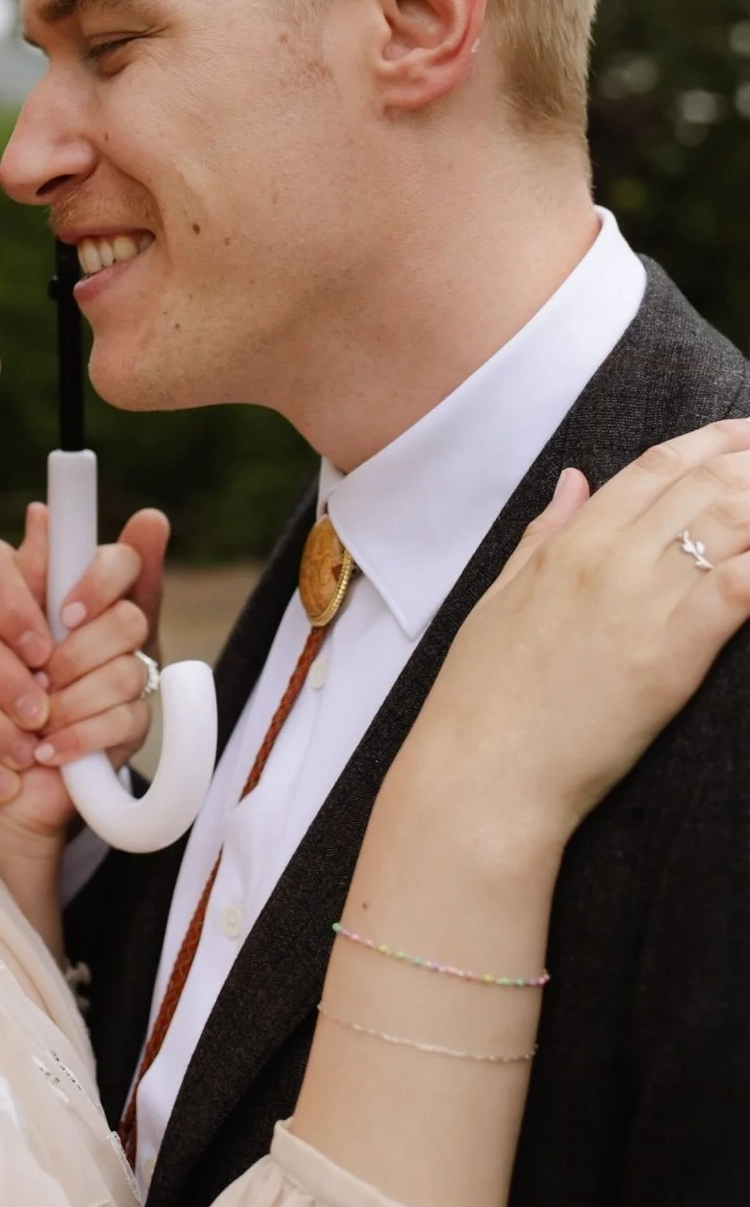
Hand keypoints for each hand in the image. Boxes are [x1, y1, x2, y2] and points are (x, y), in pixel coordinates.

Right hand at [0, 502, 169, 845]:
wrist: (39, 788)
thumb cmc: (85, 706)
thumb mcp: (120, 657)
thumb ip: (129, 593)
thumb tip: (150, 520)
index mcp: (5, 588)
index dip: (21, 589)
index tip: (67, 625)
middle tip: (41, 707)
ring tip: (28, 752)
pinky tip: (4, 780)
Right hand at [402, 419, 749, 858]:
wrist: (481, 772)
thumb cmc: (485, 698)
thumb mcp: (501, 598)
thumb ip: (543, 534)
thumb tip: (573, 480)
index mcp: (569, 544)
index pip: (655, 467)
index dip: (712, 442)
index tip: (746, 434)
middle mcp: (608, 559)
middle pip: (706, 485)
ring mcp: (641, 603)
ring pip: (733, 523)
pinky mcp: (673, 654)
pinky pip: (740, 587)